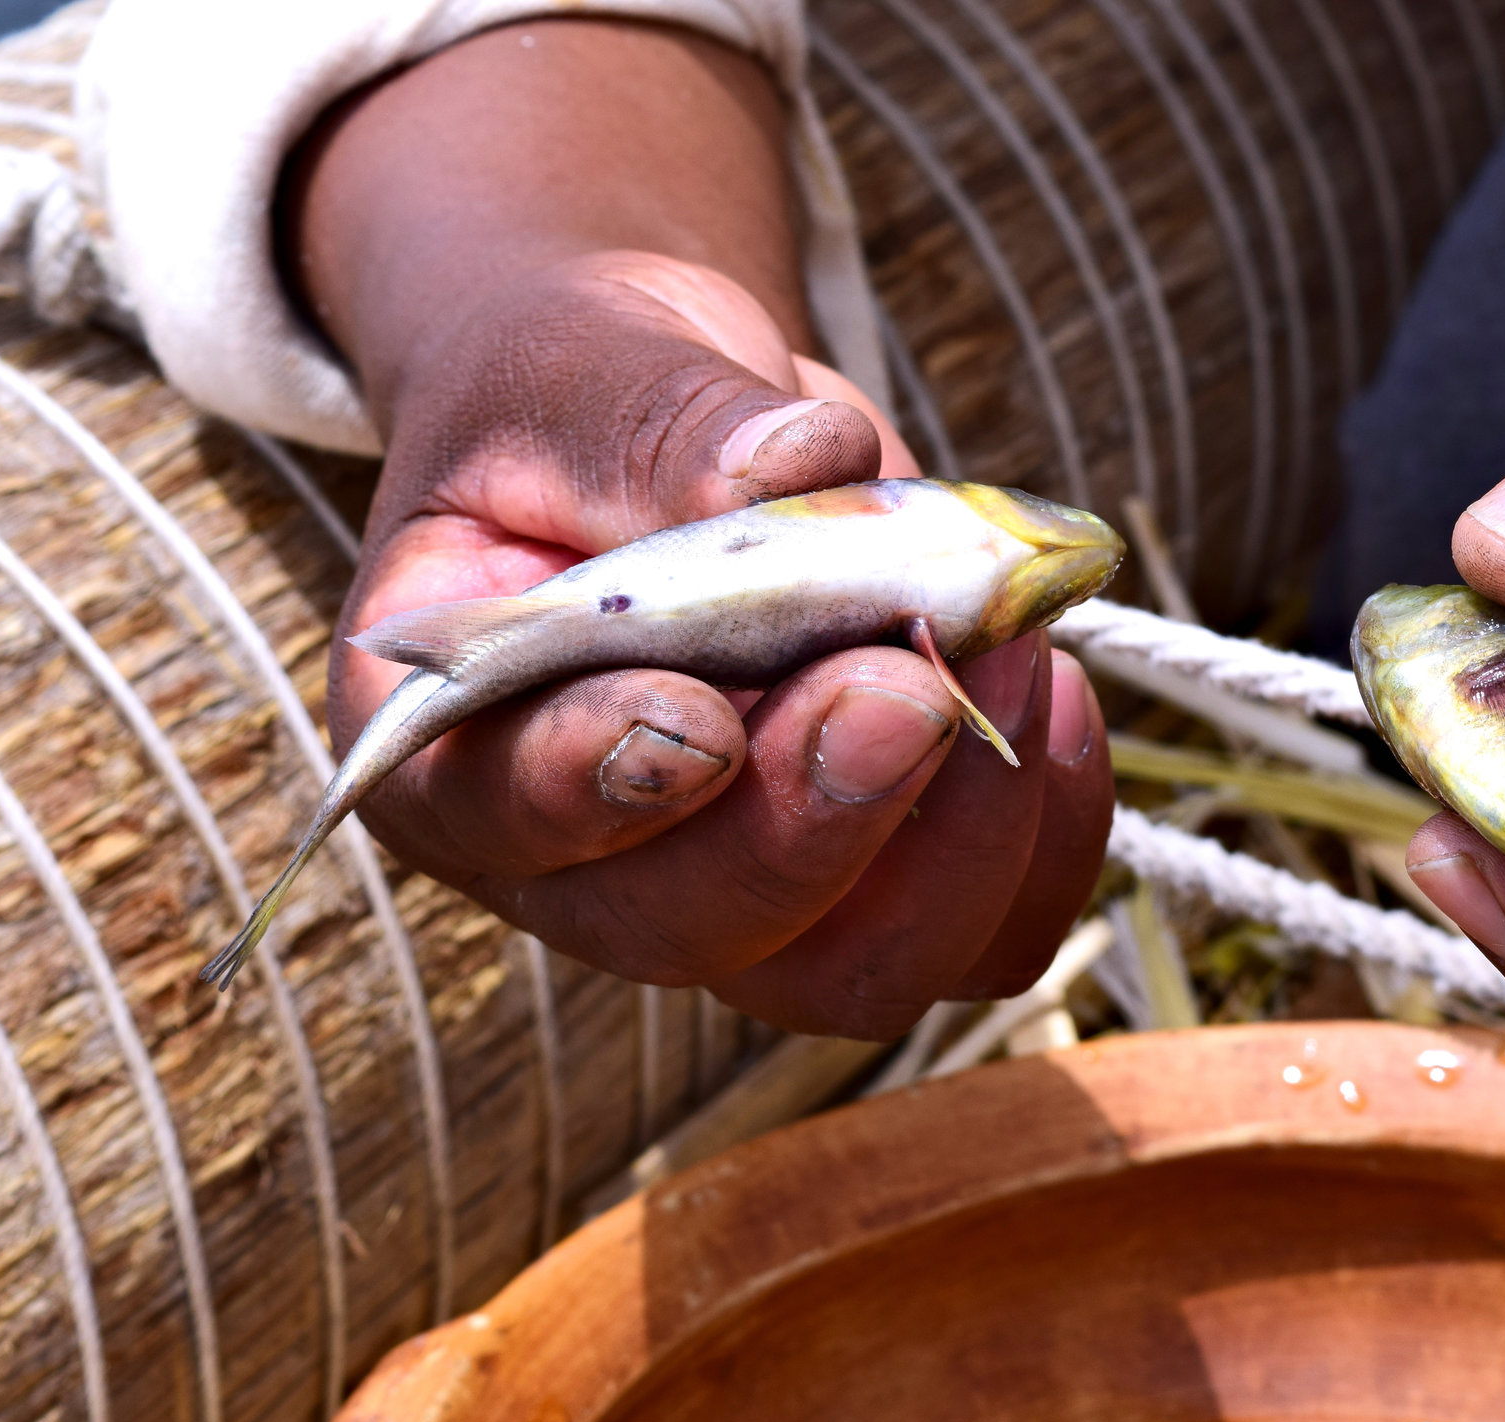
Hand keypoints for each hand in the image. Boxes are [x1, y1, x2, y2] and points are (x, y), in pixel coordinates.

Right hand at [289, 22, 1113, 1036]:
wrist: (673, 436)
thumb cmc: (587, 408)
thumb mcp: (582, 370)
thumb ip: (659, 425)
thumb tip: (795, 465)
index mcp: (451, 745)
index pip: (498, 812)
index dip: (600, 784)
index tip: (705, 716)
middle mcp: (585, 866)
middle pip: (699, 928)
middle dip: (817, 819)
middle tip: (910, 684)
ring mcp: (742, 898)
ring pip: (858, 968)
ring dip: (958, 834)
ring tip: (1010, 649)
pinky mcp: (878, 888)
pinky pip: (985, 935)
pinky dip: (1044, 834)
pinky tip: (1053, 690)